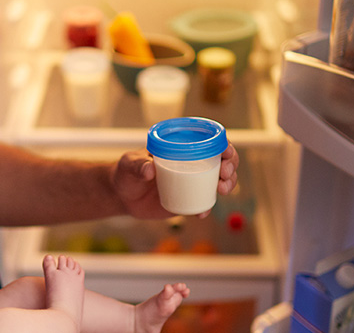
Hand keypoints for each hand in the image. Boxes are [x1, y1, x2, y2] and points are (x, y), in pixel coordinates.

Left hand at [110, 143, 238, 218]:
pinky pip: (203, 202)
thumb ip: (138, 165)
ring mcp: (191, 181)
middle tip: (225, 174)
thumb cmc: (125, 172)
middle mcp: (192, 162)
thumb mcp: (129, 165)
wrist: (122, 196)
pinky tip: (202, 212)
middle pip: (222, 161)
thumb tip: (149, 169)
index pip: (209, 141)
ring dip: (228, 184)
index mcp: (182, 147)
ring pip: (219, 180)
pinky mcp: (187, 198)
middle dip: (231, 166)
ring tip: (221, 190)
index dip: (224, 145)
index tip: (227, 153)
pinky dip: (206, 207)